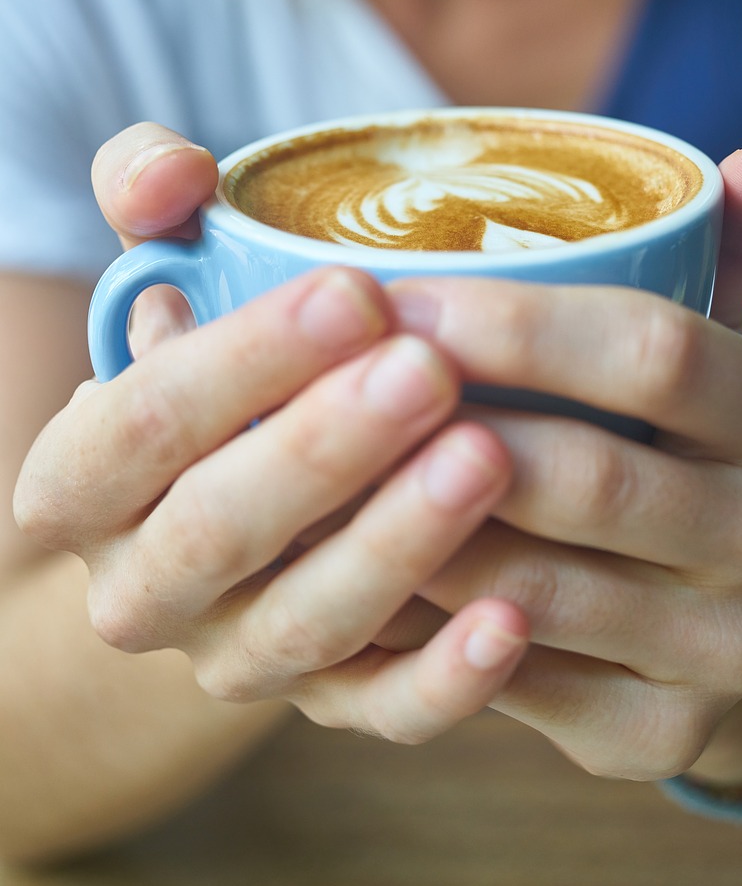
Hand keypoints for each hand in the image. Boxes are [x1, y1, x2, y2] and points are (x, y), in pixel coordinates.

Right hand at [14, 124, 529, 741]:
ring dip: (393, 548)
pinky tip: (515, 618)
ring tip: (485, 458)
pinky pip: (381, 712)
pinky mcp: (326, 701)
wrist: (226, 517)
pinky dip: (446, 681)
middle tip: (428, 369)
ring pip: (304, 624)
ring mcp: (235, 653)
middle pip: (217, 531)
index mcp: (81, 481)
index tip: (351, 292)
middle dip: (322, 448)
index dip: (239, 363)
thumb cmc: (213, 369)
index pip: (141, 425)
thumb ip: (151, 198)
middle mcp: (144, 585)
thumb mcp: (164, 272)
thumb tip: (173, 174)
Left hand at [372, 140, 741, 779]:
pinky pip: (516, 684)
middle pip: (591, 476)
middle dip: (440, 429)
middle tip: (320, 390)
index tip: (391, 298)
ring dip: (408, 529)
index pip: (653, 352)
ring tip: (301, 474)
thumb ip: (723, 246)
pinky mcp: (660, 733)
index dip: (515, 326)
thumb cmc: (666, 437)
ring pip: (535, 585)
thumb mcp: (698, 337)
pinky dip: (421, 629)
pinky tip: (344, 573)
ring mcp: (726, 647)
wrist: (701, 599)